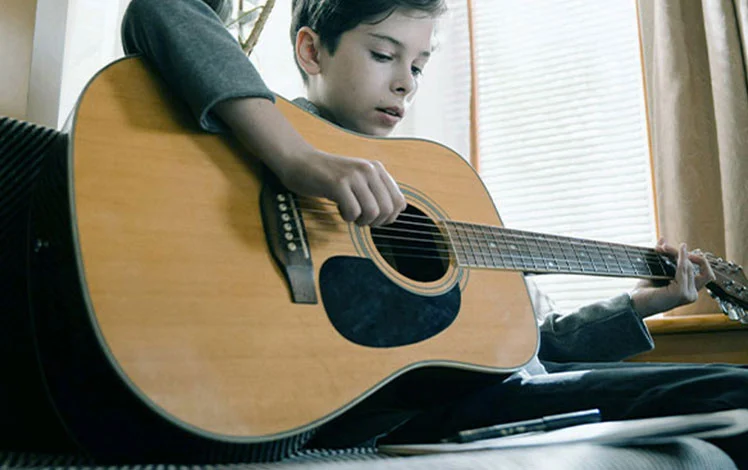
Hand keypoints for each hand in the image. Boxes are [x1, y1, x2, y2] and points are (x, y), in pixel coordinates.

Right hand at [279, 149, 406, 225]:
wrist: (299, 161)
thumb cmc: (327, 176)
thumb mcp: (357, 179)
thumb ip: (375, 191)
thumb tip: (393, 215)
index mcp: (377, 168)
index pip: (399, 202)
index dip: (389, 218)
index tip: (373, 219)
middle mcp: (369, 169)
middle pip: (388, 210)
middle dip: (375, 223)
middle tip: (360, 220)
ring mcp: (354, 175)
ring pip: (372, 212)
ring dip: (361, 221)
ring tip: (350, 215)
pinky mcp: (338, 183)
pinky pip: (353, 212)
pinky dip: (347, 217)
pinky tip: (339, 210)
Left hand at [630, 238, 715, 317]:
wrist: (634, 304)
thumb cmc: (644, 291)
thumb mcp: (656, 272)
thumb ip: (662, 257)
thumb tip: (663, 239)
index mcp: (689, 290)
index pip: (701, 271)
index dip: (696, 259)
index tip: (683, 248)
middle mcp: (691, 294)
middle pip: (694, 266)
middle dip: (681, 253)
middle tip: (665, 247)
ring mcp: (688, 295)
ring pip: (689, 266)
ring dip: (676, 254)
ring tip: (663, 248)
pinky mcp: (682, 293)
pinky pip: (684, 270)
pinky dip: (681, 259)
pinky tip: (678, 251)